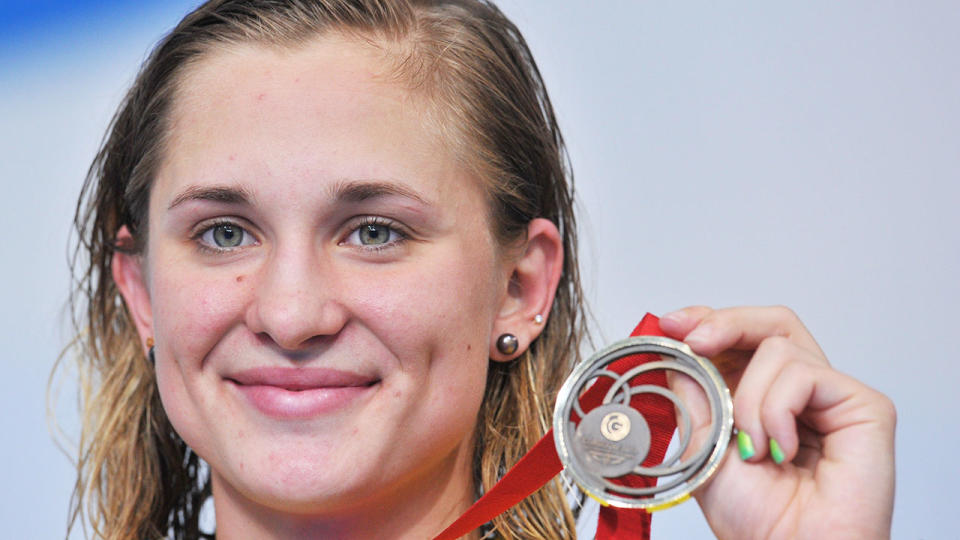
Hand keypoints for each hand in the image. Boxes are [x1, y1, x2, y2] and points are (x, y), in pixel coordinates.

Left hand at [659, 306, 895, 539]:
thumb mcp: (703, 443)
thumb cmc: (755, 518)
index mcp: (763, 398)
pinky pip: (805, 373)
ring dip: (748, 397)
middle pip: (771, 323)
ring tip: (750, 447)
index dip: (709, 321)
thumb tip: (676, 349)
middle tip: (696, 341)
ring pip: (779, 346)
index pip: (743, 339)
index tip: (671, 323)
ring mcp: (833, 396)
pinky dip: (777, 409)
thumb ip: (693, 392)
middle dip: (725, 323)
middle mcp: (801, 393)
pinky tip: (780, 450)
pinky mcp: (864, 405)